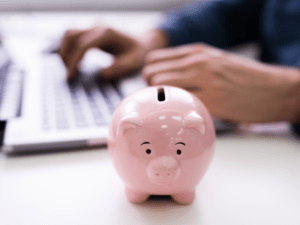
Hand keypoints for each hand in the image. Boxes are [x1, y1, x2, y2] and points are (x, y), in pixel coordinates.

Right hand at [59, 26, 146, 81]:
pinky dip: (69, 48)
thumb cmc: (139, 52)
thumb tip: (101, 75)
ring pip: (69, 33)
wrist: (144, 40)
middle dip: (65, 56)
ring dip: (65, 50)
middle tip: (68, 75)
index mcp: (107, 33)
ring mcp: (94, 26)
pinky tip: (73, 62)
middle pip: (71, 35)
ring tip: (69, 69)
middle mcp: (98, 25)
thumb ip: (118, 68)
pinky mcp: (92, 30)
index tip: (70, 76)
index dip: (73, 61)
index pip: (83, 45)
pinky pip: (74, 35)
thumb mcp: (133, 62)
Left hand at [142, 43, 299, 122]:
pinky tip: (185, 117)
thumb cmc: (245, 78)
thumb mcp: (216, 61)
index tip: (158, 88)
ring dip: (161, 101)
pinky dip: (176, 111)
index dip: (151, 76)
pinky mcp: (213, 100)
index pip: (154, 60)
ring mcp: (205, 79)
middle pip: (152, 73)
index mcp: (197, 52)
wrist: (276, 90)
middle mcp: (198, 61)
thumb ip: (191, 66)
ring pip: (161, 87)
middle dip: (151, 90)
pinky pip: (180, 104)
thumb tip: (166, 79)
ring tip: (173, 110)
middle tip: (163, 102)